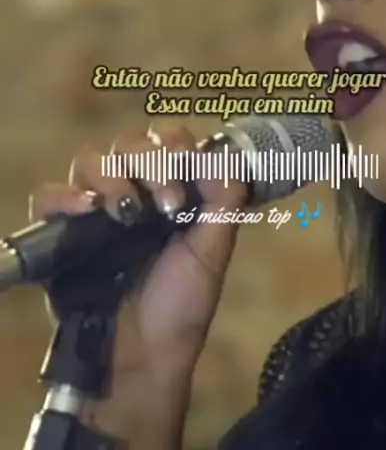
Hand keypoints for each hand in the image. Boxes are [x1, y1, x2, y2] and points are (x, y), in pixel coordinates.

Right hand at [29, 120, 246, 446]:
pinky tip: (86, 211)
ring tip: (127, 213)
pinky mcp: (62, 232)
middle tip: (167, 203)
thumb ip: (224, 204)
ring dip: (112, 177)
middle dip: (151, 162)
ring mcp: (94, 209)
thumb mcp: (212, 253)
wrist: (141, 357)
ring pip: (90, 159)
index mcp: (169, 189)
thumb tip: (225, 162)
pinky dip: (65, 196)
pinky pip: (49, 195)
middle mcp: (132, 190)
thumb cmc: (180, 305)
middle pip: (129, 142)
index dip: (177, 145)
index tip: (190, 177)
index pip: (167, 139)